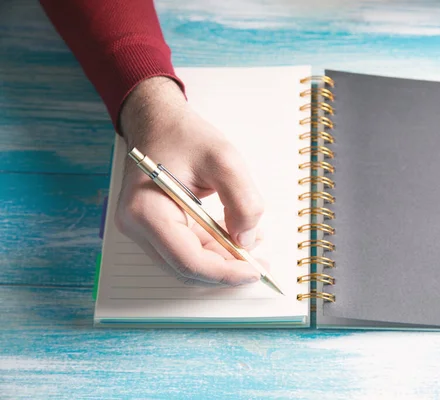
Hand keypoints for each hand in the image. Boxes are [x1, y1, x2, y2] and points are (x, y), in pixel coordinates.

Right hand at [115, 76, 265, 285]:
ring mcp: (142, 229)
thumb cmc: (184, 136)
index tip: (254, 271)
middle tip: (259, 264)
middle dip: (226, 270)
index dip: (225, 272)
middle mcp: (137, 226)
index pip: (188, 261)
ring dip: (222, 260)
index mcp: (147, 211)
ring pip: (188, 262)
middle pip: (187, 268)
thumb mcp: (224, 158)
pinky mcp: (154, 227)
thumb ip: (242, 200)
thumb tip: (246, 239)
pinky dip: (213, 248)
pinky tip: (236, 235)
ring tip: (253, 243)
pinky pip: (186, 249)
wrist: (159, 122)